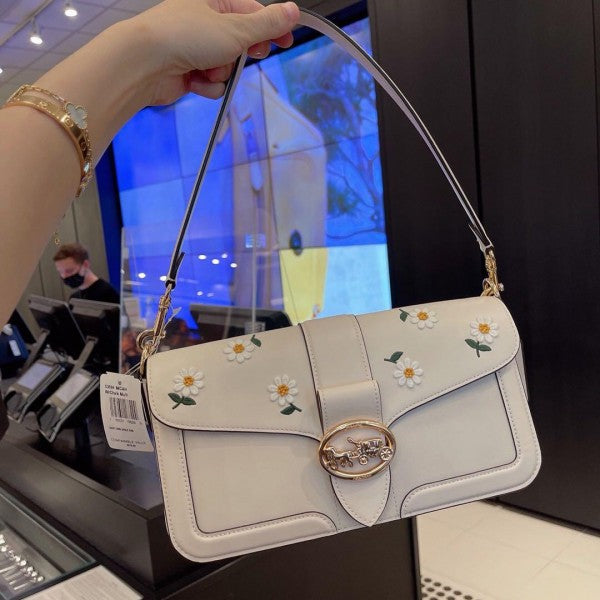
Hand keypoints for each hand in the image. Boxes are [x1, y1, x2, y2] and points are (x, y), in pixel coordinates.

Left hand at [132, 0, 299, 104]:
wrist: (147, 63)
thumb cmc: (185, 36)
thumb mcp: (236, 29)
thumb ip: (267, 24)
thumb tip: (293, 11)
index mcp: (214, 2)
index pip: (253, 12)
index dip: (271, 28)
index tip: (285, 41)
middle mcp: (203, 22)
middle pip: (240, 41)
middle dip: (242, 54)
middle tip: (243, 55)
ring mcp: (194, 48)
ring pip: (226, 65)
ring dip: (221, 72)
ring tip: (207, 68)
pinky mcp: (187, 72)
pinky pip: (211, 82)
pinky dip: (207, 85)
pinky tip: (195, 81)